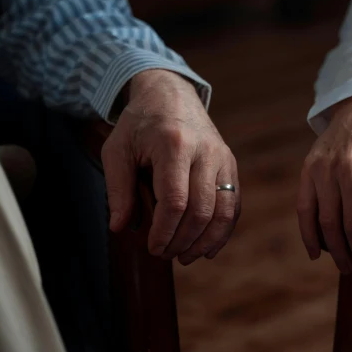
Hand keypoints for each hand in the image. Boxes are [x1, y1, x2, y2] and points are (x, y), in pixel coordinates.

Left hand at [101, 69, 239, 264]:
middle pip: (201, 210)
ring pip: (223, 211)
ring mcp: (222, 158)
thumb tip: (121, 228)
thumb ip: (118, 189)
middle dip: (183, 241)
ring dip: (205, 241)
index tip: (153, 248)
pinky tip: (207, 249)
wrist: (170, 94)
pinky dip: (223, 231)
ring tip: (185, 257)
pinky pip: (233, 205)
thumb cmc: (139, 124)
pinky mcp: (230, 165)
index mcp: (174, 145)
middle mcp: (205, 151)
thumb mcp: (117, 150)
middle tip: (165, 255)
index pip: (175, 201)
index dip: (164, 232)